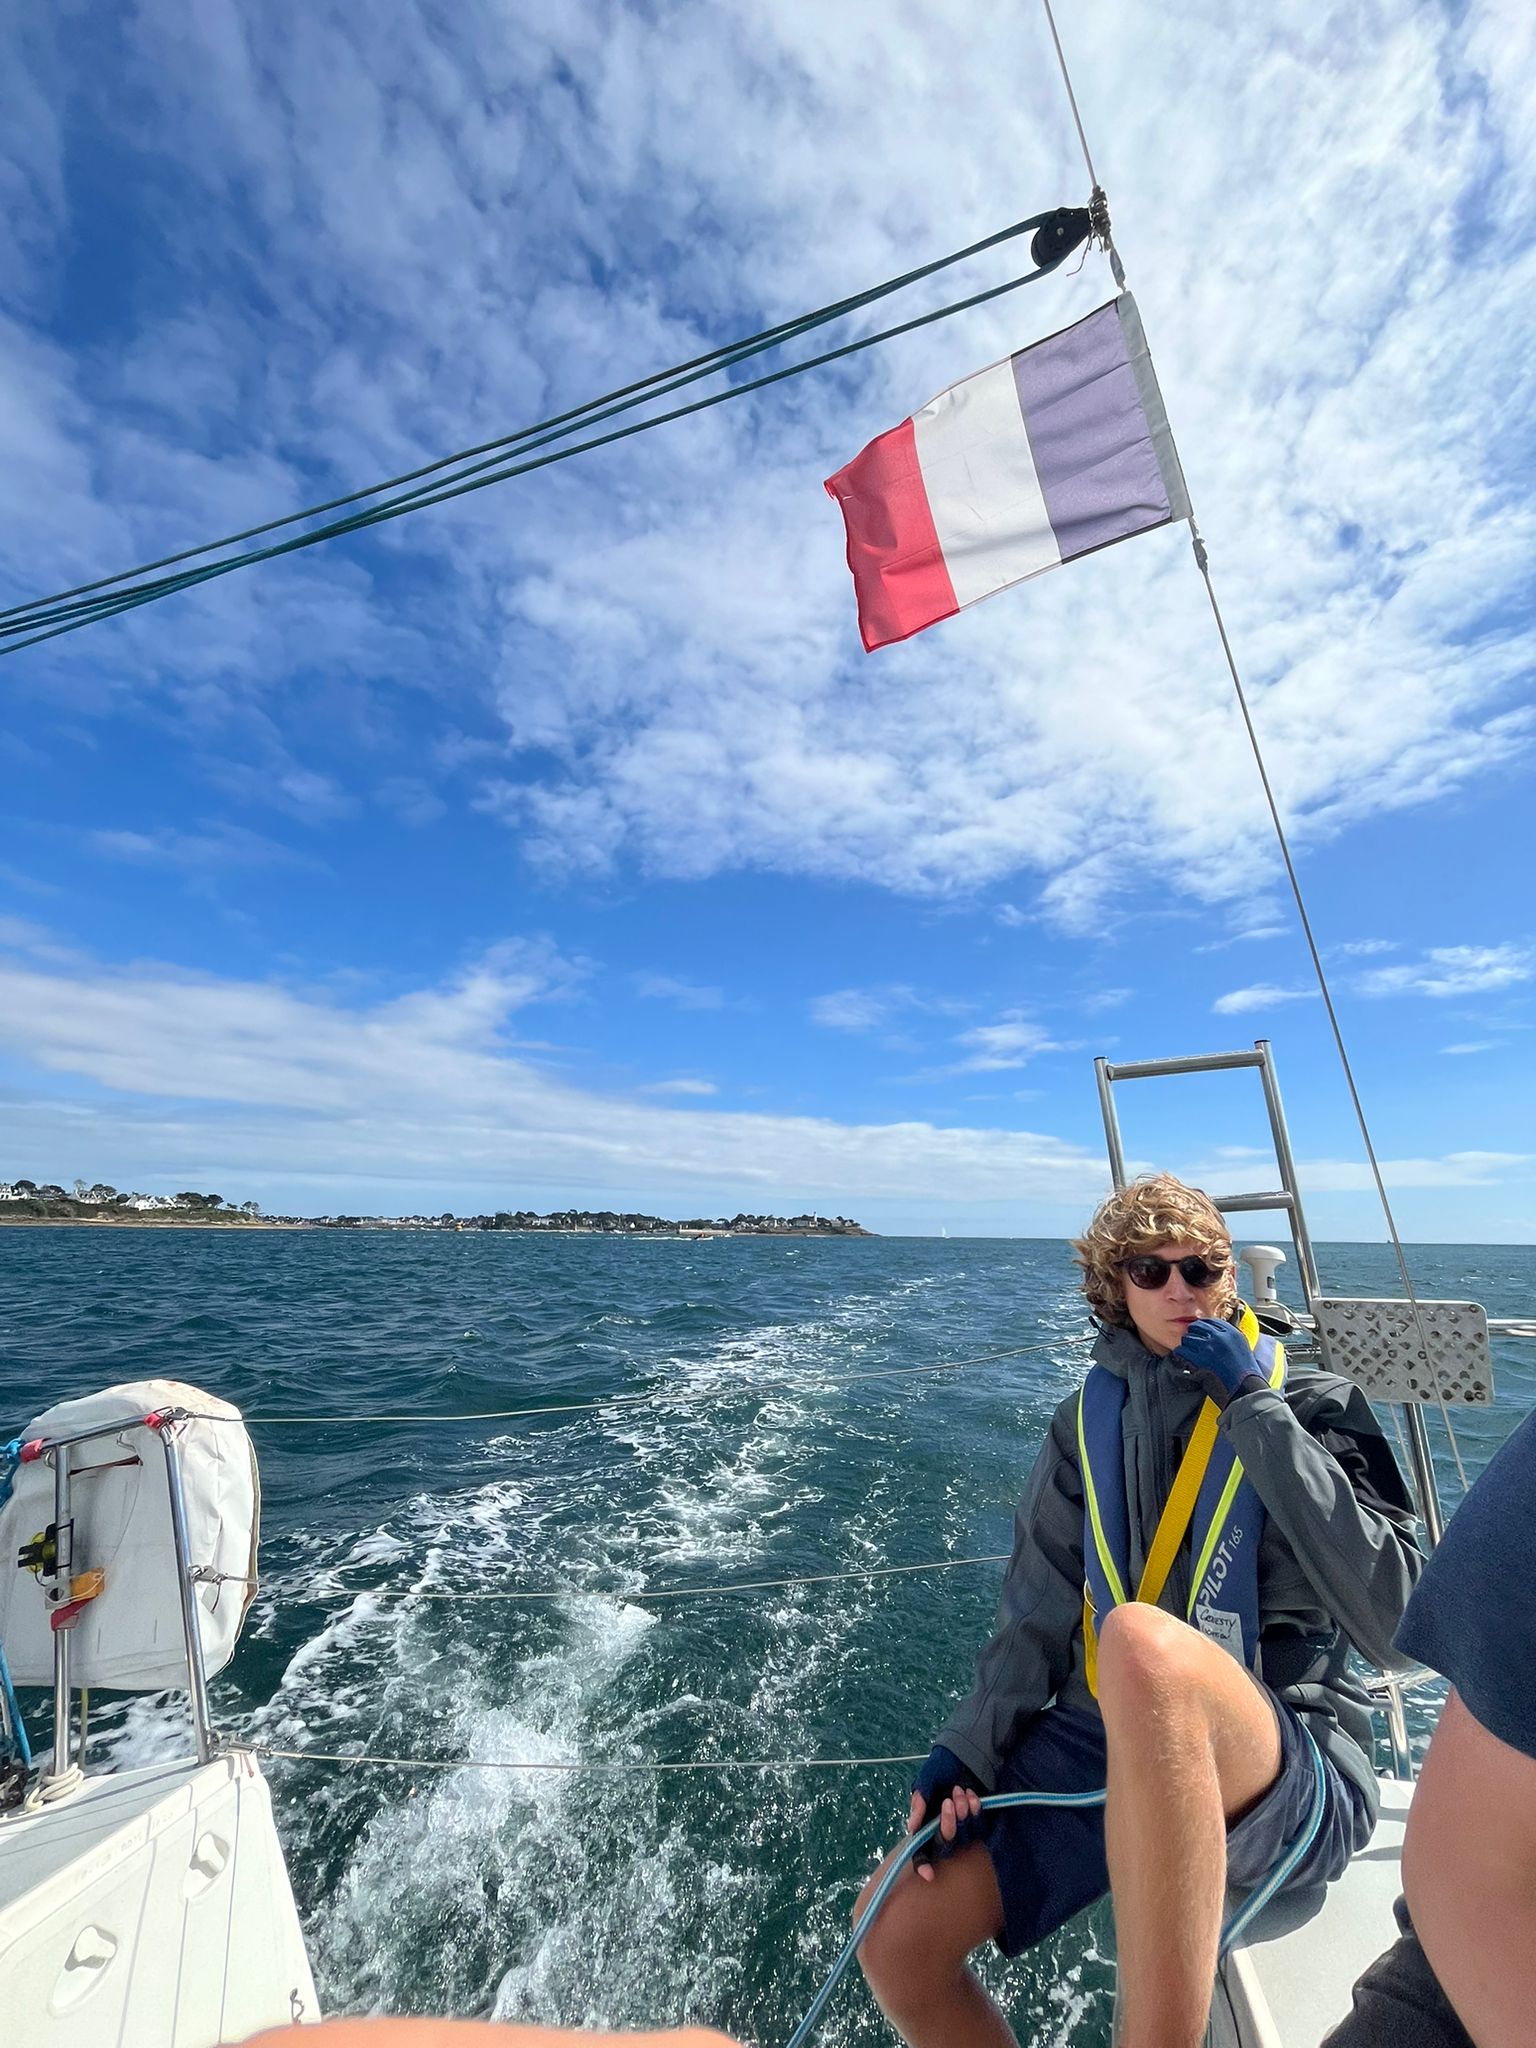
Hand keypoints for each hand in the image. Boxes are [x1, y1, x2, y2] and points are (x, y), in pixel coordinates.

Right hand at [907, 1745, 987, 1879]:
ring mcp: (961, 1827)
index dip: (923, 1865)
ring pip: (963, 1836)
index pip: (921, 1850)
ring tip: (960, 1791)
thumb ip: (919, 1801)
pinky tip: (972, 1796)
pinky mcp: (977, 1822)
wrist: (963, 1756)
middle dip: (949, 1825)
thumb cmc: (939, 1769)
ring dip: (963, 1815)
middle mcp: (942, 1830)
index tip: (929, 1875)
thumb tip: (911, 1826)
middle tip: (949, 1802)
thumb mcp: (926, 1781)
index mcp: (925, 1823)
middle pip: (945, 1844)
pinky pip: (979, 1827)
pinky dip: (976, 1812)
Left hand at [1171, 1317, 1266, 1409]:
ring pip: (1187, 1338)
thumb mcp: (1242, 1348)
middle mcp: (1220, 1336)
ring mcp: (1209, 1346)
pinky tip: (1185, 1361)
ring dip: (1187, 1347)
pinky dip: (1181, 1356)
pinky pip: (1182, 1351)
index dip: (1202, 1328)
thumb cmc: (1245, 1374)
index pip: (1209, 1321)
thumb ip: (1228, 1338)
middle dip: (1193, 1335)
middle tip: (1193, 1346)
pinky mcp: (1200, 1359)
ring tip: (1190, 1356)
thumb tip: (1214, 1334)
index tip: (1199, 1334)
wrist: (1247, 1390)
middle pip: (1196, 1327)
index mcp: (1232, 1332)